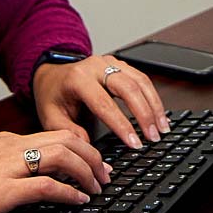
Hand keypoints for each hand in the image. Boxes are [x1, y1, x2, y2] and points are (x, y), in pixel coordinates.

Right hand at [0, 129, 111, 212]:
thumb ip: (7, 170)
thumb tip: (35, 181)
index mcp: (3, 142)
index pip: (55, 135)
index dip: (83, 148)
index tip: (96, 165)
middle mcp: (8, 148)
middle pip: (66, 140)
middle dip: (93, 157)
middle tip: (106, 176)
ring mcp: (5, 168)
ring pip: (62, 156)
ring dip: (86, 172)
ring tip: (96, 189)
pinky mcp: (2, 191)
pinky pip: (46, 186)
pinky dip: (69, 193)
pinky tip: (78, 202)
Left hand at [33, 54, 169, 149]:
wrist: (52, 75)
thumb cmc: (53, 97)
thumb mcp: (51, 117)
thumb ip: (70, 133)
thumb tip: (91, 149)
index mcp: (77, 79)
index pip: (104, 103)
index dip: (122, 125)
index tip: (134, 143)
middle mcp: (96, 66)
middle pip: (128, 88)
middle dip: (144, 114)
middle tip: (153, 137)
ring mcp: (110, 63)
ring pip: (140, 81)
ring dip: (154, 106)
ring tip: (162, 128)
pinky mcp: (120, 64)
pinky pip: (142, 78)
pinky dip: (153, 97)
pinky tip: (159, 114)